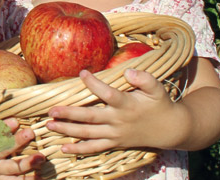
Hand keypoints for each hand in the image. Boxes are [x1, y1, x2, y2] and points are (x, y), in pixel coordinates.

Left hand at [46, 68, 178, 153]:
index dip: (94, 84)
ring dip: (68, 130)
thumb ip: (144, 78)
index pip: (108, 94)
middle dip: (70, 114)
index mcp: (127, 105)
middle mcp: (118, 121)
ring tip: (49, 126)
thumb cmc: (160, 104)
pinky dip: (79, 149)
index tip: (82, 72)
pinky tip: (63, 148)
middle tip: (51, 111)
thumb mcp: (157, 88)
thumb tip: (127, 71)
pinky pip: (95, 148)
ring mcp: (115, 134)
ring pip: (88, 134)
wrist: (170, 129)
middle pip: (91, 118)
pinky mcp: (114, 143)